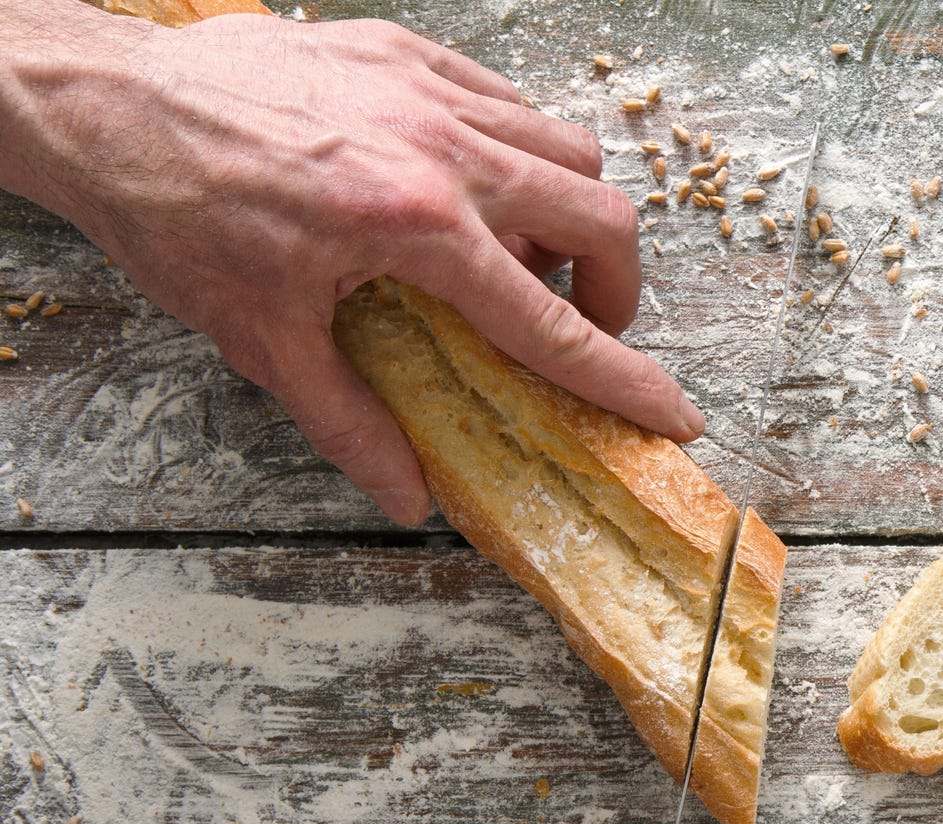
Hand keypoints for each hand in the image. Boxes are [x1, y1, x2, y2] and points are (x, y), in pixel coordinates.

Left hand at [0, 1, 704, 524]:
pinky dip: (517, 151)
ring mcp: (428, 89)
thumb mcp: (264, 339)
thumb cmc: (176, 213)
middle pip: (601, 215)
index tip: (674, 413)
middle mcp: (443, 150)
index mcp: (418, 228)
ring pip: (568, 147)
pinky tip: (472, 187)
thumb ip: (351, 421)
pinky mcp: (402, 50)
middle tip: (579, 321)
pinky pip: (508, 97)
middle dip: (615, 285)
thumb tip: (407, 493)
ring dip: (570, 212)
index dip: (624, 379)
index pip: (553, 324)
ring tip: (519, 253)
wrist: (106, 105)